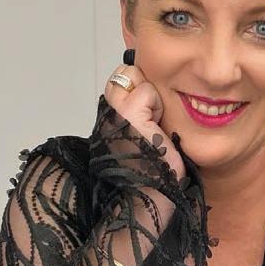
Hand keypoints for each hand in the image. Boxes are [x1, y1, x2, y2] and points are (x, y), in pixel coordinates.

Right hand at [103, 63, 185, 181]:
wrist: (153, 193)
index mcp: (109, 118)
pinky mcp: (128, 113)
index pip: (120, 80)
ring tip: (155, 122)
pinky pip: (147, 91)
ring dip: (151, 96)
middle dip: (143, 86)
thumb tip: (148, 89)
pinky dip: (157, 105)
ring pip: (132, 74)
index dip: (138, 88)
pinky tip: (157, 127)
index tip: (149, 113)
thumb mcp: (143, 134)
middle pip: (123, 72)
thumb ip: (140, 113)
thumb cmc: (154, 169)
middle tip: (152, 117)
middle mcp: (107, 113)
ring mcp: (114, 111)